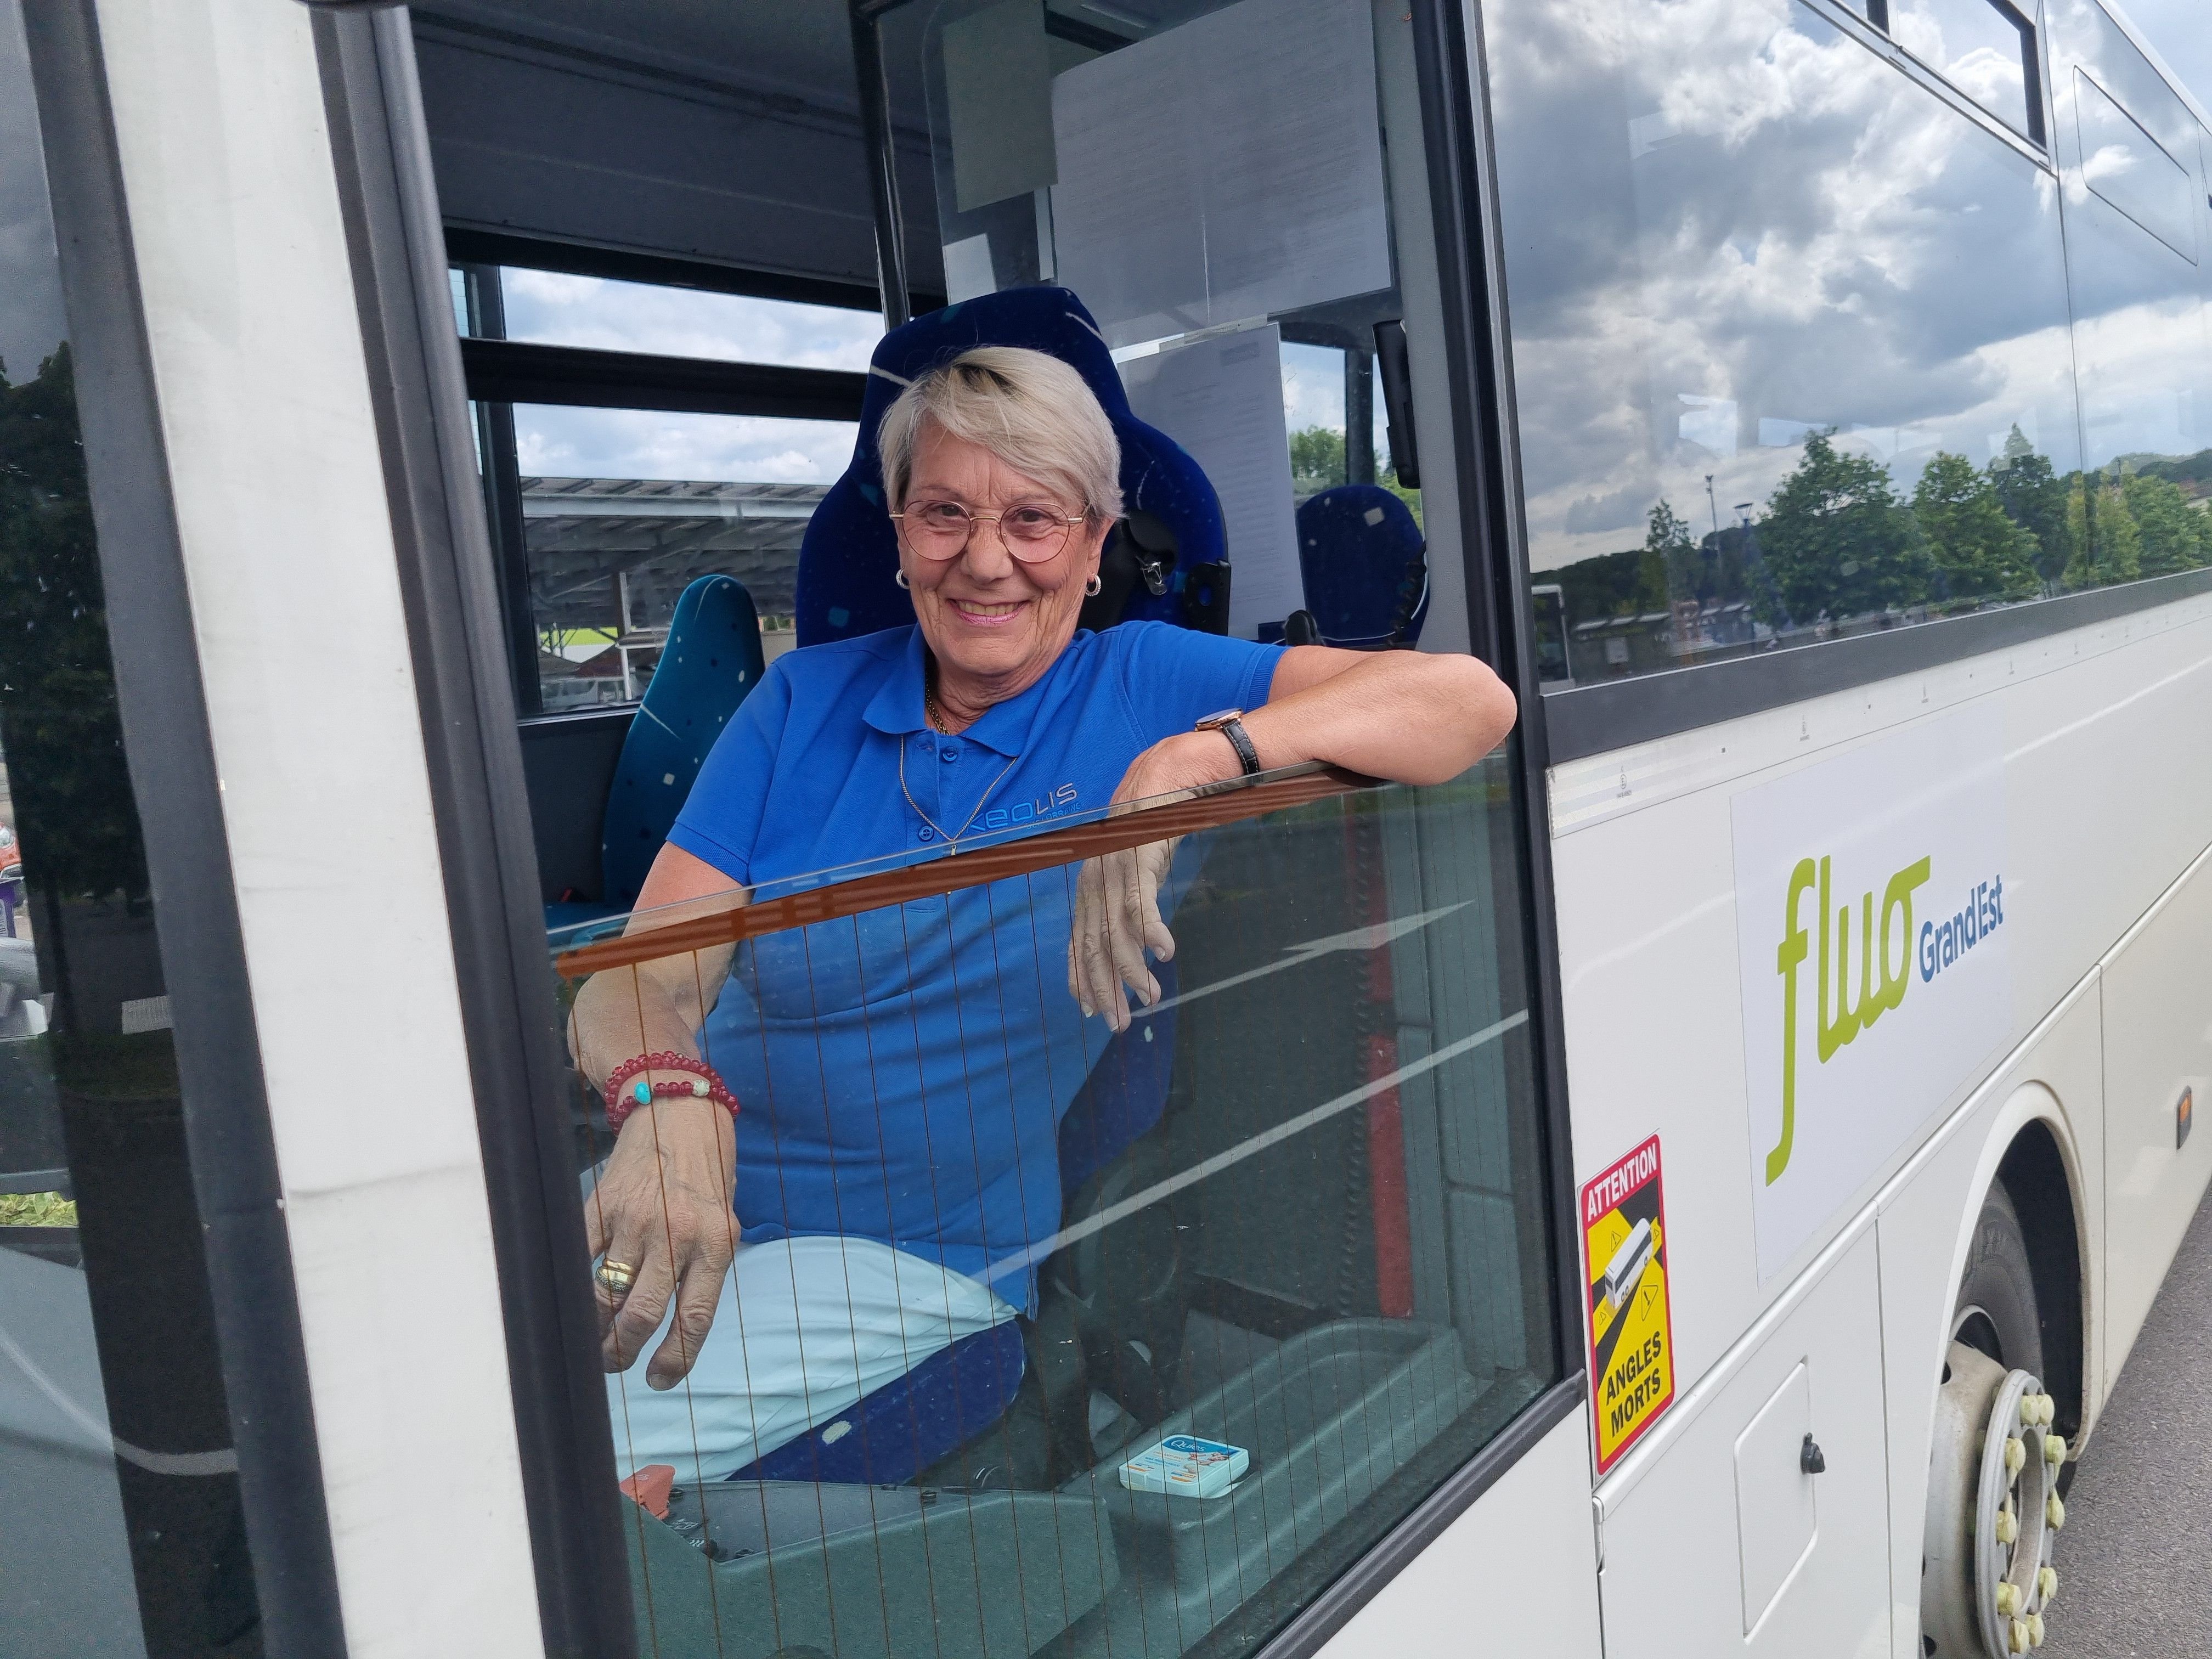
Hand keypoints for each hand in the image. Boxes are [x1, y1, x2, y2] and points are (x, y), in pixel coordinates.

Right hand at [583, 1095, 737, 1387]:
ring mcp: (636, 1220)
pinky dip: (574, 1288)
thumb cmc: (707, 1173)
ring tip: (594, 1343)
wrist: (679, 1111)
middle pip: (642, 1313)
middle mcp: (677, 1234)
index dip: (675, 1359)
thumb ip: (704, 1268)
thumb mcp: (723, 1221)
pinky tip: (576, 1304)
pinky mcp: (602, 1206)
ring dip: (596, 1330)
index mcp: (716, 1243)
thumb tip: (672, 1328)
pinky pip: (582, 1259)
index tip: (658, 1380)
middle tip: (616, 1364)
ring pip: (606, 1294)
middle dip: (624, 1352)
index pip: (695, 1317)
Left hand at [1066, 731, 1240, 1029]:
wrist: (1175, 768)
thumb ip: (1131, 899)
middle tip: (1118, 1023)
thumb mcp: (1138, 865)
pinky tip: (1163, 953)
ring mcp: (1116, 866)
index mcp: (1092, 882)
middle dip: (1105, 987)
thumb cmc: (1157, 819)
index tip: (1092, 1012)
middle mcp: (1096, 877)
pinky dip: (1151, 931)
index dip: (1083, 978)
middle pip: (1093, 944)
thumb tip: (1135, 939)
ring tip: (1149, 996)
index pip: (1079, 940)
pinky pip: (1141, 901)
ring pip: (1116, 931)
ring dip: (1131, 969)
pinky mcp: (1140, 854)